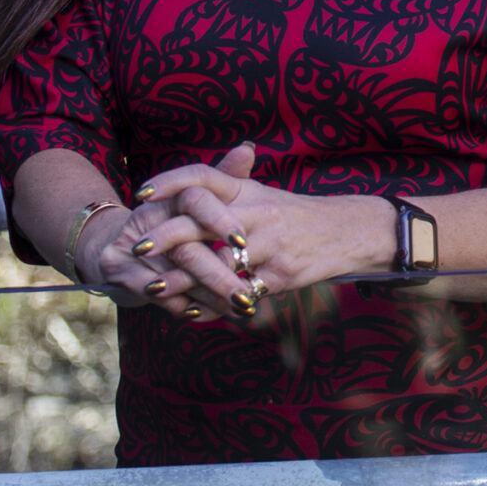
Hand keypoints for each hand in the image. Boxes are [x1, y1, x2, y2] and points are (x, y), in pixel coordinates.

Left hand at [95, 143, 390, 324]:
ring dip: (183, 278)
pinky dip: (215, 303)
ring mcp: (270, 243)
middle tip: (138, 249)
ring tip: (155, 288)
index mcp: (248, 190)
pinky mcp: (280, 273)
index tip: (142, 194)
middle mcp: (257, 211)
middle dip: (166, 236)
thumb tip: (181, 192)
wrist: (348, 231)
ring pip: (218, 262)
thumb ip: (226, 192)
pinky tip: (194, 309)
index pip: (203, 176)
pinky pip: (241, 291)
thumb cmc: (294, 215)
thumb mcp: (262, 196)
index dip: (170, 182)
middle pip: (201, 219)